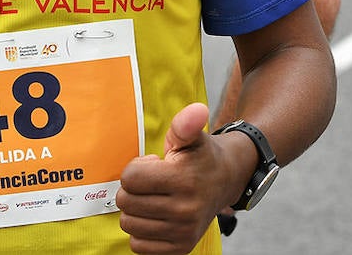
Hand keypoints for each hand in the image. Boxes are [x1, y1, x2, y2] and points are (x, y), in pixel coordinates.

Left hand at [116, 103, 233, 253]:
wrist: (226, 181)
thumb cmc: (200, 157)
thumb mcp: (192, 136)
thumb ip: (185, 123)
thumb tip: (197, 110)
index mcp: (185, 180)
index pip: (130, 178)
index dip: (137, 168)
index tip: (154, 165)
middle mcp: (185, 210)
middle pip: (126, 202)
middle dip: (133, 189)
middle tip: (154, 183)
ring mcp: (183, 233)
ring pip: (129, 224)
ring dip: (136, 211)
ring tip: (155, 199)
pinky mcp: (180, 248)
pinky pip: (138, 246)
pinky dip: (141, 232)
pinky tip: (156, 217)